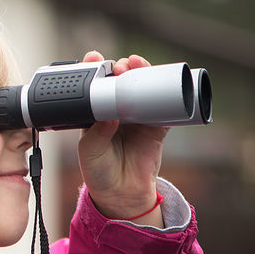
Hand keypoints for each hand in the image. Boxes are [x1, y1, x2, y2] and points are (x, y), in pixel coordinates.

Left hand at [77, 51, 167, 225]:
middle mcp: (117, 111)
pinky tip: (163, 81)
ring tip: (137, 66)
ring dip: (141, 73)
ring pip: (142, 87)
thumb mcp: (89, 152)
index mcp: (96, 114)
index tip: (95, 58)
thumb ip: (96, 134)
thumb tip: (109, 115)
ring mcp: (138, 117)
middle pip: (121, 81)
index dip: (96, 69)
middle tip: (120, 65)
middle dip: (121, 67)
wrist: (122, 196)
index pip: (96, 85)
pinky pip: (164, 105)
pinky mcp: (157, 126)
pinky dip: (165, 92)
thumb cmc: (99, 173)